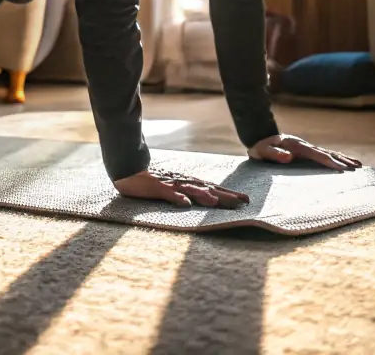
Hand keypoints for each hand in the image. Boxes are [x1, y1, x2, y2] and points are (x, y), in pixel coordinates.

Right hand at [113, 169, 250, 208]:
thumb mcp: (173, 188)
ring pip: (190, 190)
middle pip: (207, 189)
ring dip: (203, 196)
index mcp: (188, 183)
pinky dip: (176, 198)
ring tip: (216, 202)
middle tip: (243, 202)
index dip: (228, 193)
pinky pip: (168, 193)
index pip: (212, 188)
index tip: (245, 200)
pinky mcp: (157, 187)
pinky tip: (185, 204)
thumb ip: (187, 193)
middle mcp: (183, 182)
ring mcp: (170, 184)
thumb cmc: (153, 181)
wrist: (129, 170)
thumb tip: (203, 201)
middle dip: (225, 195)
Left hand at [247, 134, 361, 170]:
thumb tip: (289, 157)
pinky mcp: (305, 150)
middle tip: (358, 167)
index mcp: (298, 146)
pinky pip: (323, 154)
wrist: (258, 136)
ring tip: (358, 164)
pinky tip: (342, 161)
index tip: (342, 169)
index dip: (330, 162)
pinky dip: (335, 157)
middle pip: (328, 153)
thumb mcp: (263, 151)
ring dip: (343, 158)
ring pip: (329, 152)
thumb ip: (275, 154)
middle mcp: (305, 145)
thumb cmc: (260, 147)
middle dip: (343, 160)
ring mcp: (306, 147)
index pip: (318, 155)